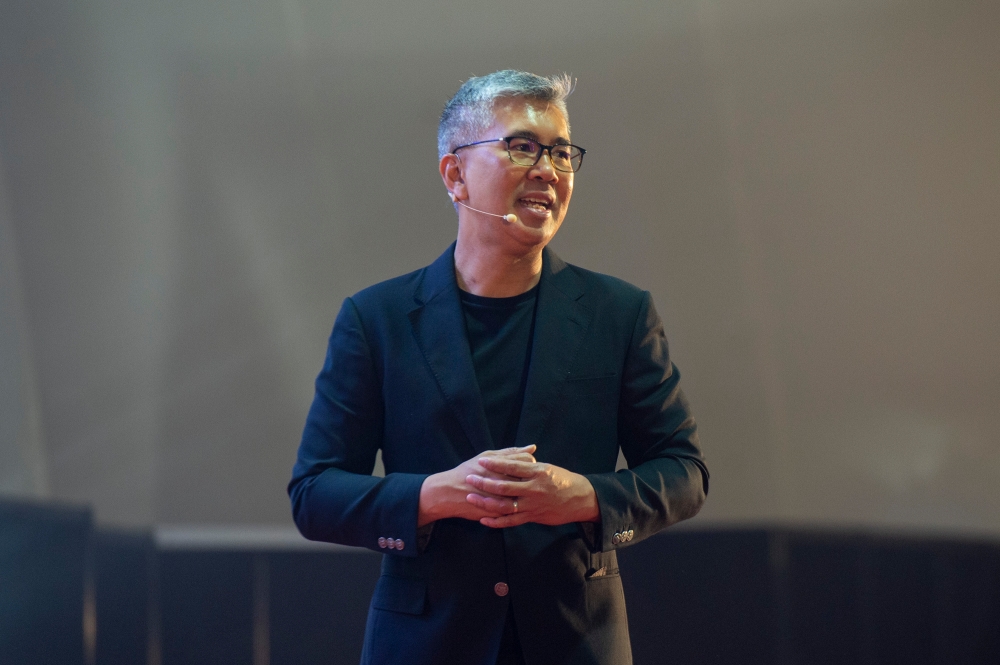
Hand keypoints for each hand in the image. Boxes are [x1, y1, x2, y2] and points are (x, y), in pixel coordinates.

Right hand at [417, 446, 536, 526]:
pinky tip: (514, 504)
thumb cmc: (467, 472)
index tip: (525, 467)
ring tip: (518, 492)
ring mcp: (500, 499)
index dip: (529, 464)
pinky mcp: (496, 513)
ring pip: (522, 498)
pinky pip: (514, 512)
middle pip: (526, 479)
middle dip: (527, 479)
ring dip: (522, 495)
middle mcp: (501, 481)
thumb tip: (532, 448)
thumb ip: (510, 452)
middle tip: (522, 480)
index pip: (526, 462)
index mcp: (499, 465)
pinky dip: (517, 508)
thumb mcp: (487, 457)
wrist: (448, 493)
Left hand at [464, 456, 599, 527]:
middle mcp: (534, 489)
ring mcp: (533, 504)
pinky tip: (483, 519)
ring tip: (471, 498)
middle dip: (485, 482)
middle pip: (505, 486)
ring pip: (505, 505)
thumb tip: (515, 455)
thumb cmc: (562, 480)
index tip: (481, 461)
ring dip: (486, 502)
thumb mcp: (547, 467)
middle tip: (469, 478)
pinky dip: (496, 521)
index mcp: (538, 472)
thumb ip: (529, 463)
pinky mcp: (533, 517)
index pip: (512, 467)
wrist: (580, 499)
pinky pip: (511, 521)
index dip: (495, 464)